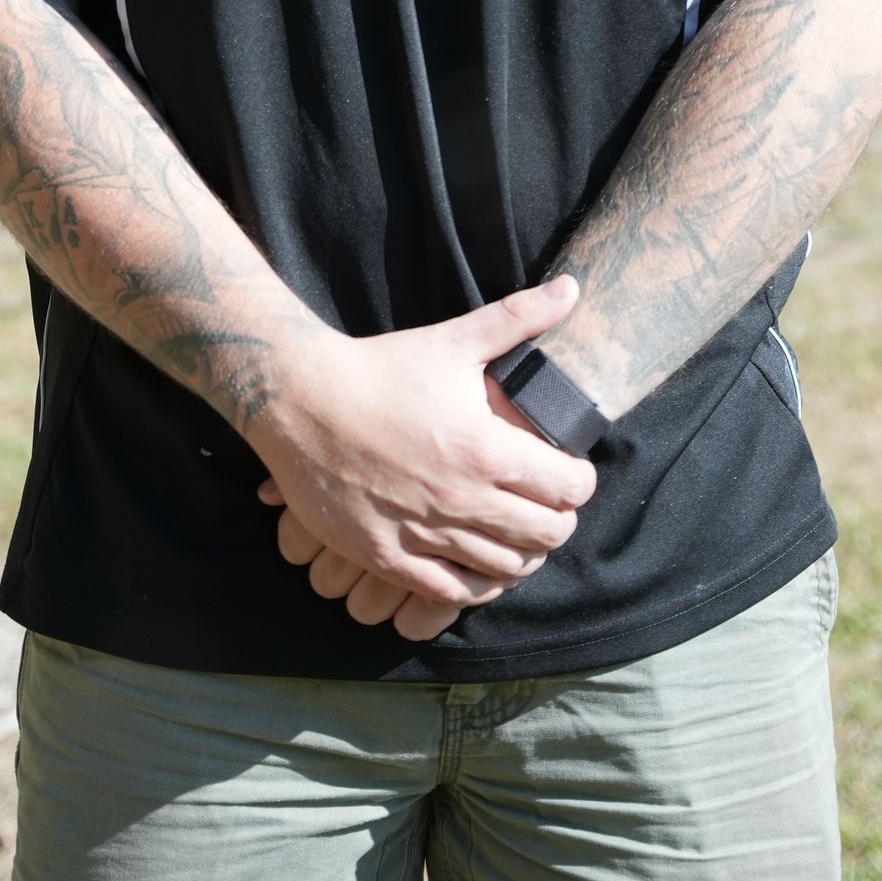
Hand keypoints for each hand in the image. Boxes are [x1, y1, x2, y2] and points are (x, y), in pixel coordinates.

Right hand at [249, 276, 595, 620]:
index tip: (570, 470)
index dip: (580, 480)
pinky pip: (452, 593)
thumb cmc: (380, 367)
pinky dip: (476, 585)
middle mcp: (461, 498)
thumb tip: (572, 287)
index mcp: (484, 448)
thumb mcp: (453, 339)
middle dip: (559, 520)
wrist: (301, 399)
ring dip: (523, 554)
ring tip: (517, 533)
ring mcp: (424, 533)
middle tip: (547, 503)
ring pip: (505, 568)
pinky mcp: (388, 556)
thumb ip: (518, 317)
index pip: (568, 487)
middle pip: (547, 535)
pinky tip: (478, 566)